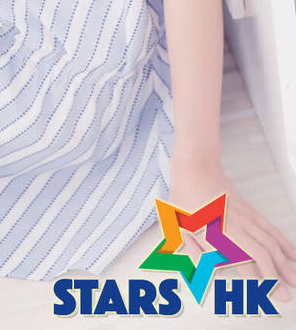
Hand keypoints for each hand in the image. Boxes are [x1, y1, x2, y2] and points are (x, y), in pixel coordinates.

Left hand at [168, 159, 295, 302]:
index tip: (263, 296)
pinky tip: (293, 255)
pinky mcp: (250, 210)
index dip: (254, 280)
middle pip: (262, 254)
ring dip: (284, 263)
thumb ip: (193, 252)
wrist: (196, 167)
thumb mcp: (178, 226)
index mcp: (217, 232)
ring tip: (294, 281)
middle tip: (285, 297)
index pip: (242, 261)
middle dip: (275, 277)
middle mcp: (236, 226)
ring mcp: (246, 217)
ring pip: (270, 242)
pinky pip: (271, 228)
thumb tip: (210, 273)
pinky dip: (284, 243)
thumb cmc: (184, 197)